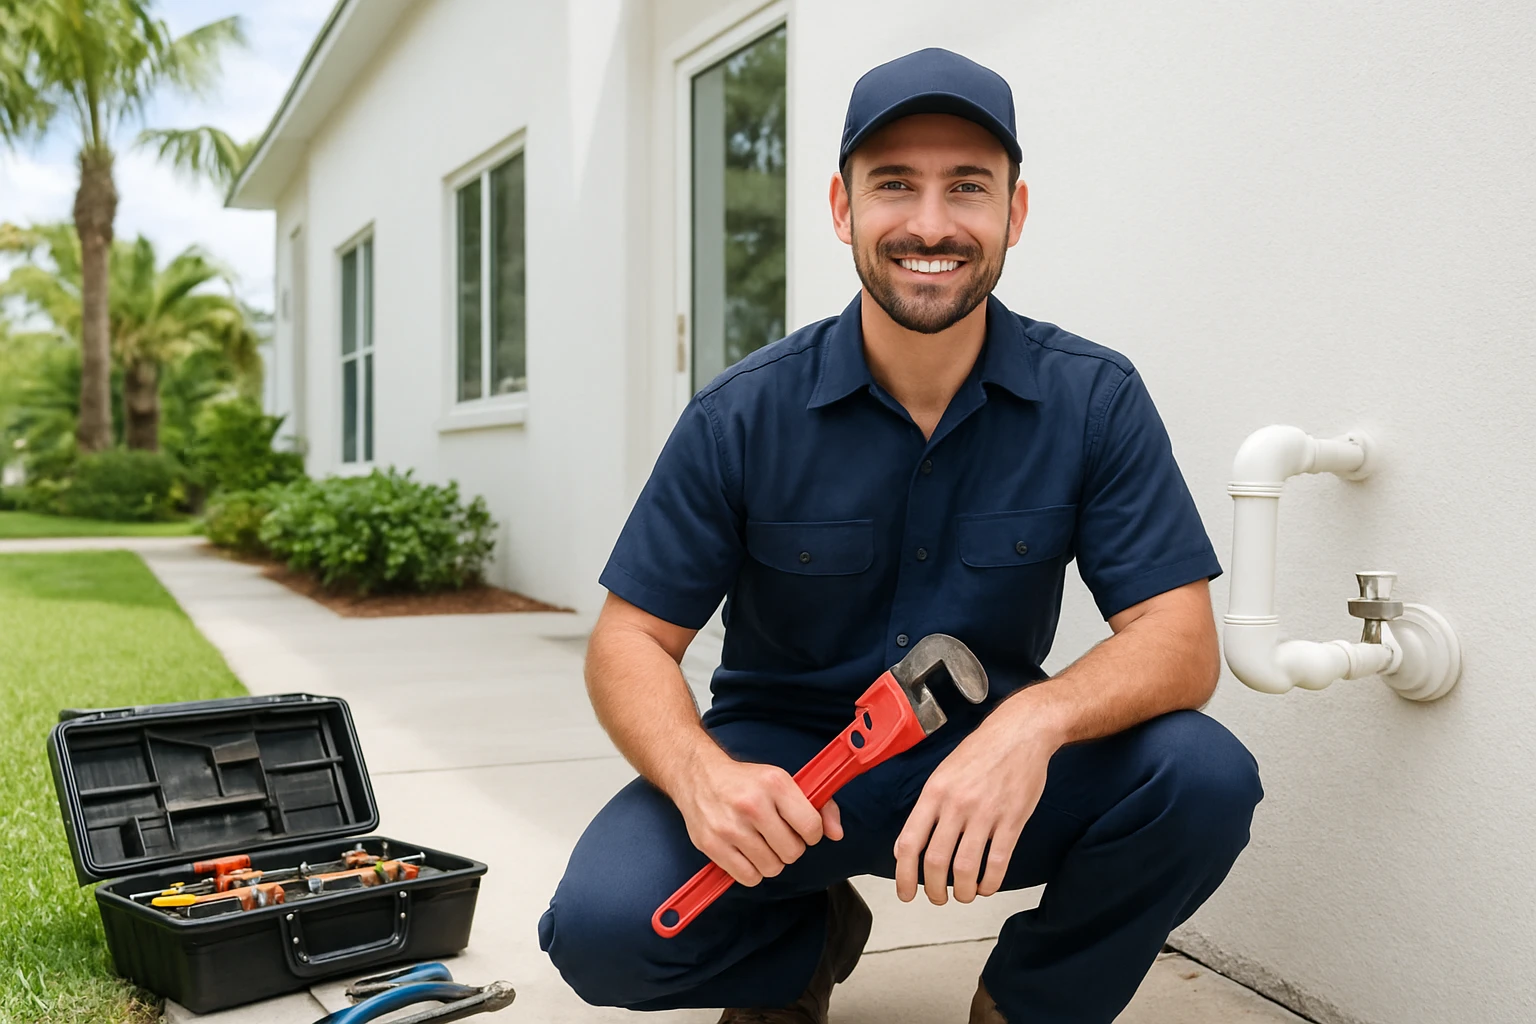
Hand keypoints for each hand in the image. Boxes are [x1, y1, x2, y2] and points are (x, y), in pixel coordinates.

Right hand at [672, 750, 843, 886]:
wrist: (698, 776)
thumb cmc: (744, 781)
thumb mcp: (783, 781)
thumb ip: (819, 805)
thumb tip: (836, 833)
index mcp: (775, 784)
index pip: (811, 827)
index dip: (811, 833)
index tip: (802, 828)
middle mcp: (752, 805)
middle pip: (792, 852)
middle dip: (790, 847)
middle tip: (777, 835)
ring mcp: (730, 826)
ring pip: (771, 868)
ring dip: (770, 860)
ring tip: (760, 843)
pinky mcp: (712, 844)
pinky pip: (748, 877)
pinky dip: (751, 871)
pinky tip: (746, 852)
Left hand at [893, 706, 1055, 904]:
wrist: (1020, 732)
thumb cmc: (980, 752)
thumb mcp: (943, 773)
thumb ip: (927, 808)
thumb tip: (907, 846)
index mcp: (934, 793)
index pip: (909, 843)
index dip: (903, 876)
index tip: (906, 894)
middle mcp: (956, 804)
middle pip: (936, 862)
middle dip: (934, 890)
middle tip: (937, 899)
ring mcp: (985, 813)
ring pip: (966, 868)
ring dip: (963, 892)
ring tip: (964, 895)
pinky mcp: (1012, 819)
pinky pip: (998, 862)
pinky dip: (990, 883)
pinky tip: (987, 887)